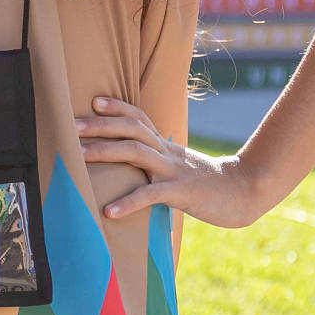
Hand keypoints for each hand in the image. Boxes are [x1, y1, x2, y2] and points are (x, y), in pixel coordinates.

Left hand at [77, 95, 269, 226]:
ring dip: (105, 151)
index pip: (139, 117)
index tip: (92, 102)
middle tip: (70, 126)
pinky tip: (108, 211)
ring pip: (136, 153)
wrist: (244, 193)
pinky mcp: (181, 192)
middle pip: (131, 129)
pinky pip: (150, 195)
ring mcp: (174, 170)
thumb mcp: (178, 165)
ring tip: (78, 156)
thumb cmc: (205, 182)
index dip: (116, 107)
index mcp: (165, 145)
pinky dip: (128, 202)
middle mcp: (167, 152)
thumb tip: (131, 156)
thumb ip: (156, 159)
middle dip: (100, 126)